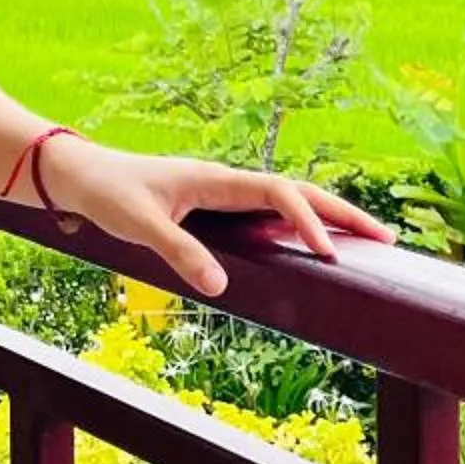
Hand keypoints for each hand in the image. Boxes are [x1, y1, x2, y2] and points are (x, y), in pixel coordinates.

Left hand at [39, 141, 394, 299]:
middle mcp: (225, 182)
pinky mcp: (213, 210)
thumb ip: (178, 251)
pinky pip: (267, 215)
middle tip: (385, 241)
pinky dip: (297, 226)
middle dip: (341, 213)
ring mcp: (222, 195)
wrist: (80, 176)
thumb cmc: (107, 193)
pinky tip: (315, 247)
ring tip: (367, 244)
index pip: (278, 192)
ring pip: (286, 202)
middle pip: (297, 191)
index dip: (308, 219)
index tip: (330, 253)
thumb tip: (221, 287)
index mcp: (215, 178)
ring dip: (325, 217)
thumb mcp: (138, 224)